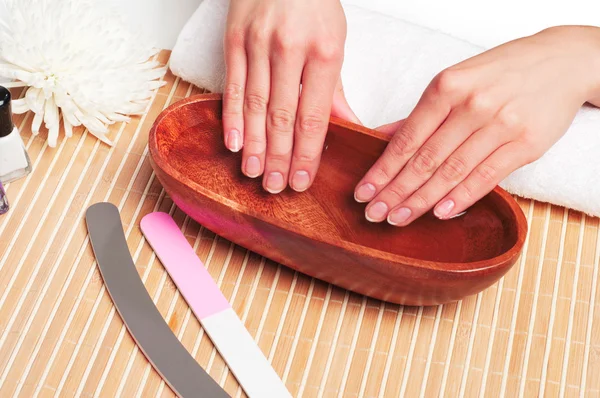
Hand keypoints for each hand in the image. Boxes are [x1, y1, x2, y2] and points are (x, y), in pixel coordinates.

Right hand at [223, 0, 358, 193]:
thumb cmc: (314, 5)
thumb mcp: (335, 41)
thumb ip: (335, 89)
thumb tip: (348, 128)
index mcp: (324, 52)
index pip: (314, 115)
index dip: (307, 153)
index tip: (302, 180)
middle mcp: (289, 49)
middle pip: (283, 116)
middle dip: (279, 157)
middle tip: (276, 188)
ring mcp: (258, 44)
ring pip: (256, 106)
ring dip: (255, 145)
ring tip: (255, 175)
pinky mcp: (234, 40)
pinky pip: (233, 86)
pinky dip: (233, 117)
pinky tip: (235, 144)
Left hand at [354, 26, 599, 225]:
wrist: (560, 62)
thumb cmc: (500, 72)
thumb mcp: (456, 80)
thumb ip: (421, 114)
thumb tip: (381, 138)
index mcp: (447, 87)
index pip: (406, 139)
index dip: (382, 170)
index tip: (363, 192)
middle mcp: (471, 106)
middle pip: (425, 160)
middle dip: (395, 191)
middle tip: (374, 214)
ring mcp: (500, 125)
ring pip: (452, 172)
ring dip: (421, 200)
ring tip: (398, 218)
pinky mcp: (525, 143)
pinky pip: (487, 176)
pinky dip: (462, 197)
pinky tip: (441, 213)